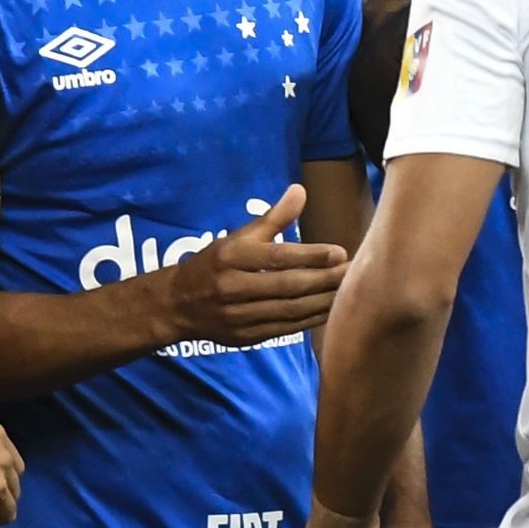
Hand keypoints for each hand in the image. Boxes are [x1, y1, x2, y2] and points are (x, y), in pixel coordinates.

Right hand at [156, 183, 349, 348]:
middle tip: (351, 272)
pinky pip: (285, 329)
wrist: (177, 304)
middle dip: (324, 280)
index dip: (311, 256)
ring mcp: (237, 316)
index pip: (277, 257)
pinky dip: (310, 319)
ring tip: (346, 290)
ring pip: (289, 310)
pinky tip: (329, 308)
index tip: (340, 252)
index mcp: (230, 258)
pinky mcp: (244, 337)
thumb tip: (300, 191)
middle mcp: (232, 288)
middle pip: (287, 286)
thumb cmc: (215, 264)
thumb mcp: (238, 238)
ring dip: (323, 301)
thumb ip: (273, 218)